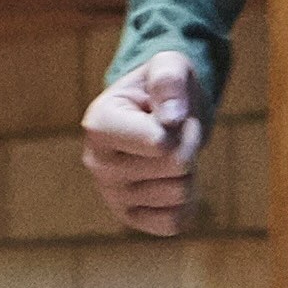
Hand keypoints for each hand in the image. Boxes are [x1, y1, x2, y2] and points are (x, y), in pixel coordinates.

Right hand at [80, 48, 204, 236]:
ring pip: (180, 194)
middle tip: (177, 131)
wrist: (160, 116)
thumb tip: (171, 120)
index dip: (183, 127)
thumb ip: (169, 80)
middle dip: (190, 145)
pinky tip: (171, 180)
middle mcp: (97, 163)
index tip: (172, 114)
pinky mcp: (129, 218)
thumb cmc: (163, 89)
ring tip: (170, 151)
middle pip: (177, 167)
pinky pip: (175, 222)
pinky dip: (186, 202)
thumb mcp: (169, 66)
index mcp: (98, 124)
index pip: (160, 144)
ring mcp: (110, 195)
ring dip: (190, 170)